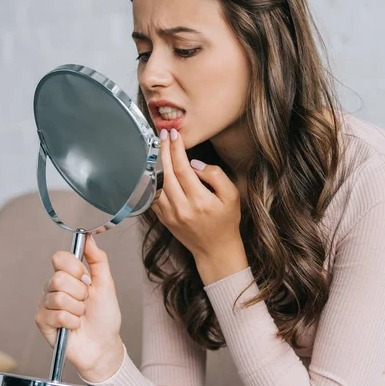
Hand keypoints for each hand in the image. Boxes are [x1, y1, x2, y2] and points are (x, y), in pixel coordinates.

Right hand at [35, 235, 123, 380]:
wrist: (103, 344)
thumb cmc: (105, 316)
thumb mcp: (106, 284)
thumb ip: (98, 259)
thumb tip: (90, 238)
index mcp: (68, 276)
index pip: (59, 258)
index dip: (75, 268)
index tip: (87, 280)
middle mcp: (54, 288)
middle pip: (58, 278)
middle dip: (80, 292)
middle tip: (86, 302)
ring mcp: (47, 304)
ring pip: (58, 298)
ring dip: (78, 309)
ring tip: (81, 315)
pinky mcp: (43, 321)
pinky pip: (57, 315)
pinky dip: (72, 321)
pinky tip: (74, 325)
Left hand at [151, 128, 242, 259]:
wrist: (216, 250)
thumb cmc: (226, 222)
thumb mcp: (232, 196)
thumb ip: (215, 176)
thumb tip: (194, 164)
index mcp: (200, 200)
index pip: (183, 168)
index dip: (176, 149)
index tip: (175, 135)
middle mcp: (182, 208)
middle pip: (166, 173)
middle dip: (163, 150)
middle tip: (163, 135)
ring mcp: (170, 215)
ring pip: (157, 183)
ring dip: (155, 163)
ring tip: (158, 147)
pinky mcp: (164, 219)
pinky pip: (153, 196)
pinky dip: (152, 180)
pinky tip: (154, 168)